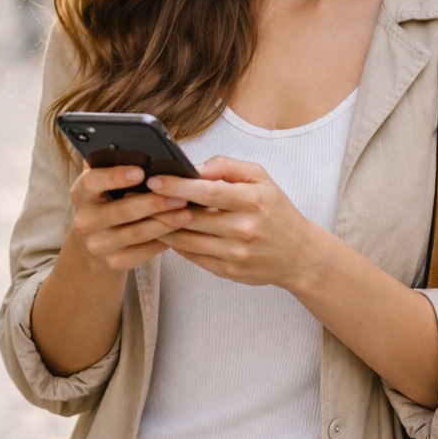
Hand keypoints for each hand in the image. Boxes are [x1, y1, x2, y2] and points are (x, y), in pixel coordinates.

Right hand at [64, 164, 193, 275]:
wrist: (95, 245)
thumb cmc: (109, 203)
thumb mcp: (105, 185)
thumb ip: (115, 165)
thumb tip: (143, 148)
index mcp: (81, 194)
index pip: (91, 182)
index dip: (115, 176)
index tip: (140, 171)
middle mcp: (85, 221)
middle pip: (122, 211)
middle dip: (154, 202)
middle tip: (181, 194)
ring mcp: (98, 245)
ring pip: (137, 233)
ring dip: (165, 222)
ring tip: (187, 212)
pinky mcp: (114, 263)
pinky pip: (144, 251)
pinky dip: (165, 239)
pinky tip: (181, 230)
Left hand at [148, 156, 317, 287]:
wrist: (300, 255)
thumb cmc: (276, 211)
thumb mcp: (261, 178)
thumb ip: (227, 167)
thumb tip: (194, 167)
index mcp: (253, 201)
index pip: (207, 193)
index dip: (177, 186)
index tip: (155, 180)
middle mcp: (244, 230)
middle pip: (191, 218)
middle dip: (161, 207)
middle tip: (138, 196)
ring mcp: (235, 254)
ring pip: (186, 240)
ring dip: (161, 227)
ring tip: (144, 213)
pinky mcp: (228, 271)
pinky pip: (192, 256)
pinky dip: (175, 243)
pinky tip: (164, 231)